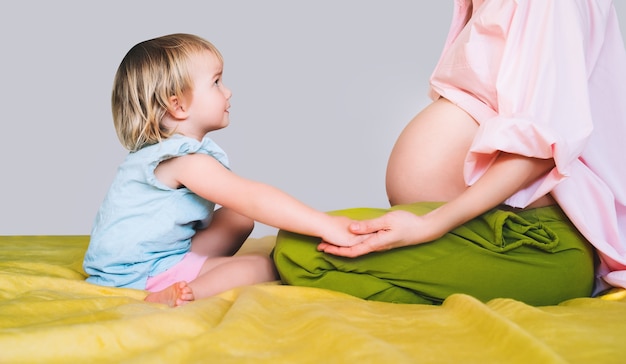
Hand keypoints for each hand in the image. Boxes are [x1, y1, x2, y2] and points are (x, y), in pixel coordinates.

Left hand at [317, 210, 435, 257]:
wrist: (425, 230)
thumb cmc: (408, 224)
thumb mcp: (387, 221)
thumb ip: (368, 225)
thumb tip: (350, 229)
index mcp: (375, 243)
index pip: (351, 251)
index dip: (336, 251)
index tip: (323, 249)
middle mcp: (375, 246)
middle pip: (351, 251)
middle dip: (336, 250)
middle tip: (320, 247)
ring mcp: (379, 244)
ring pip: (358, 248)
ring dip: (343, 247)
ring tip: (330, 243)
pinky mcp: (383, 240)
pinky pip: (365, 244)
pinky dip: (354, 243)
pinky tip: (349, 238)